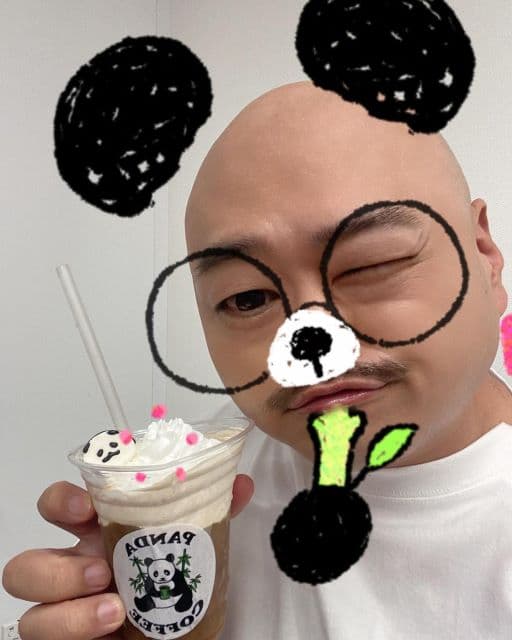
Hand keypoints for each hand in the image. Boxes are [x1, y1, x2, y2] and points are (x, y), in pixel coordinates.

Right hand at [2, 475, 253, 639]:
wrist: (177, 636)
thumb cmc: (174, 584)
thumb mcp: (193, 546)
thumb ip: (214, 513)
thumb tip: (241, 483)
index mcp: (98, 535)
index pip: (59, 506)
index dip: (61, 501)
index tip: (87, 506)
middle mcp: (73, 571)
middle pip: (26, 563)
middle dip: (55, 568)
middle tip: (102, 570)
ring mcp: (64, 610)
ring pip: (30, 612)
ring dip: (68, 607)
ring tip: (116, 607)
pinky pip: (40, 636)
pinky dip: (75, 630)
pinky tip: (112, 628)